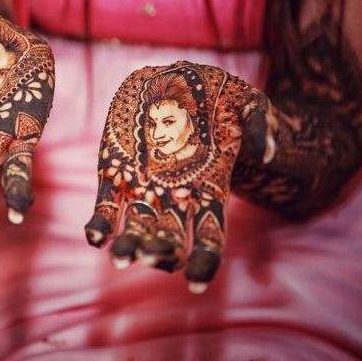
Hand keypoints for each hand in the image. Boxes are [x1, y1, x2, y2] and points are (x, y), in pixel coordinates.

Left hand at [83, 61, 267, 292]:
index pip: (210, 235)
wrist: (179, 79)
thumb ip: (260, 126)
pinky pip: (105, 207)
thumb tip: (265, 152)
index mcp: (210, 189)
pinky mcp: (116, 174)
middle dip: (162, 252)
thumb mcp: (249, 103)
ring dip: (129, 245)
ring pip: (136, 229)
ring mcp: (144, 189)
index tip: (197, 281)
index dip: (205, 261)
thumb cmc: (221, 98)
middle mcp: (175, 198)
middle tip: (153, 258)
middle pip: (170, 238)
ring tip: (121, 257)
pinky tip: (96, 237)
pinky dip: (100, 225)